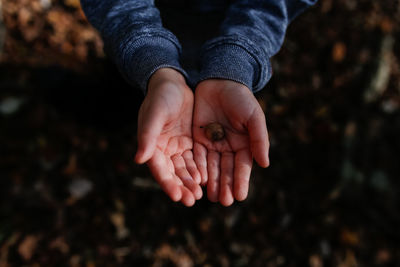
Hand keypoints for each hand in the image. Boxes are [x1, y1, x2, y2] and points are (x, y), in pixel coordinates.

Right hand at [134, 68, 201, 205]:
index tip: (177, 196)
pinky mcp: (188, 141)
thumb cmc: (161, 96)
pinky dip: (199, 169)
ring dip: (191, 182)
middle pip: (173, 173)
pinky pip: (194, 159)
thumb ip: (148, 136)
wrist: (173, 82)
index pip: (160, 169)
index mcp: (151, 145)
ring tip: (200, 194)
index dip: (168, 183)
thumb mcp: (155, 114)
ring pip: (184, 169)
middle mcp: (163, 149)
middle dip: (182, 187)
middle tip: (192, 200)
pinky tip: (206, 178)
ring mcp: (176, 146)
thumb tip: (139, 159)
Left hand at [193, 79, 269, 205]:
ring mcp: (213, 144)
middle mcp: (229, 147)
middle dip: (225, 186)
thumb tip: (265, 164)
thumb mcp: (253, 116)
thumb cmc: (240, 98)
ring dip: (212, 182)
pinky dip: (199, 168)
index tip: (240, 196)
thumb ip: (259, 138)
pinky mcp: (198, 139)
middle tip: (223, 202)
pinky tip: (198, 180)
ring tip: (211, 197)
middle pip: (227, 170)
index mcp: (245, 144)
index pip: (243, 166)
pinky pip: (198, 156)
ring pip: (212, 167)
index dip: (241, 181)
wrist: (219, 80)